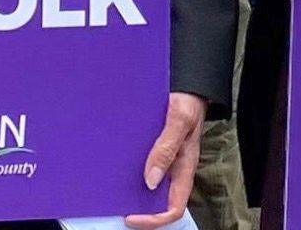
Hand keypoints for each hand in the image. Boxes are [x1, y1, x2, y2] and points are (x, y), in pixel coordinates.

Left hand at [125, 92, 204, 228]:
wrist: (187, 84)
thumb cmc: (188, 101)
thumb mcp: (179, 121)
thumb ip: (166, 149)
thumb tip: (150, 180)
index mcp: (184, 167)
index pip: (174, 207)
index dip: (154, 219)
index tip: (131, 216)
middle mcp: (173, 168)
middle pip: (159, 202)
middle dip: (139, 208)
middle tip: (116, 206)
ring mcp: (164, 160)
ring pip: (148, 186)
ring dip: (131, 190)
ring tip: (111, 187)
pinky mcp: (154, 150)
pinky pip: (141, 167)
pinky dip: (128, 171)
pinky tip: (115, 165)